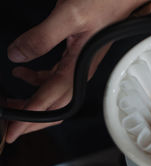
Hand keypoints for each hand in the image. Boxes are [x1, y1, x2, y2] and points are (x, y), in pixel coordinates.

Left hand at [6, 0, 146, 142]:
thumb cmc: (106, 3)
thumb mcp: (69, 16)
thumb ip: (42, 37)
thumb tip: (18, 55)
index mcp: (79, 68)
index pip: (50, 101)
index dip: (29, 118)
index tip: (13, 132)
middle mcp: (80, 72)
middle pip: (54, 107)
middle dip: (30, 119)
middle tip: (8, 125)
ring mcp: (78, 66)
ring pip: (53, 95)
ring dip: (32, 102)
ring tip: (10, 102)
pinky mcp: (76, 58)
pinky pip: (54, 78)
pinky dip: (36, 81)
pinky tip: (22, 72)